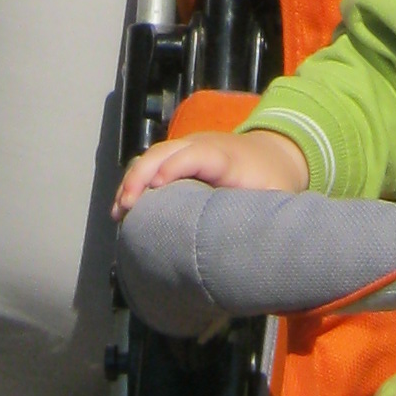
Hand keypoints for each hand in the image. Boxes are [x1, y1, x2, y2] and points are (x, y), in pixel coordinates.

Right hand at [114, 127, 311, 216]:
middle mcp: (201, 145)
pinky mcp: (179, 157)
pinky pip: (152, 163)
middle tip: (126, 207)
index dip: (174, 167)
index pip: (195, 155)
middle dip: (141, 176)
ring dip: (132, 181)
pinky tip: (124, 206)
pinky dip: (136, 181)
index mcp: (225, 156)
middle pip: (164, 152)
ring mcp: (187, 148)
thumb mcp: (276, 197)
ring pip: (152, 157)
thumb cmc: (274, 180)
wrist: (275, 153)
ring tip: (119, 212)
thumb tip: (253, 250)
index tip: (156, 187)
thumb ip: (265, 214)